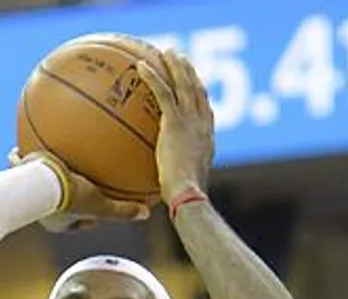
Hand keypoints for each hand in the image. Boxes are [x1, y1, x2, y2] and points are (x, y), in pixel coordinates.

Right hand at [8, 149, 149, 231]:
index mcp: (57, 223)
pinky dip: (24, 155)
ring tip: (52, 157)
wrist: (37, 184)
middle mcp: (40, 211)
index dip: (90, 217)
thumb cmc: (68, 198)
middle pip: (58, 201)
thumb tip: (146, 214)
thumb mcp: (100, 204)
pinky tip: (32, 137)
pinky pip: (21, 163)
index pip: (77, 222)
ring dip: (45, 171)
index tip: (100, 206)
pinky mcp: (17, 175)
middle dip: (66, 192)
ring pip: (39, 182)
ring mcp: (27, 193)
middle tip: (78, 182)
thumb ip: (121, 210)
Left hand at [137, 51, 214, 202]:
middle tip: (181, 58)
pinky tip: (141, 66)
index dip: (200, 94)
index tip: (195, 82)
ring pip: (185, 85)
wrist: (187, 194)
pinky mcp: (175, 123)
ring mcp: (191, 121)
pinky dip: (153, 77)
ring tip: (167, 52)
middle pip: (198, 90)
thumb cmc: (183, 198)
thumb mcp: (180, 185)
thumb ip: (173, 178)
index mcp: (206, 138)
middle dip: (190, 72)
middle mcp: (203, 125)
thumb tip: (157, 189)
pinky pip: (163, 93)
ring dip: (176, 65)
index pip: (205, 110)